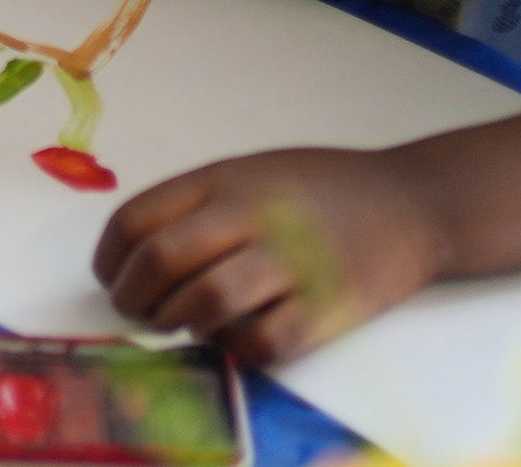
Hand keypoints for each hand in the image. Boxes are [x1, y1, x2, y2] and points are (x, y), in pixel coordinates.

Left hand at [93, 148, 449, 365]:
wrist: (411, 203)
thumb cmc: (321, 187)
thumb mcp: (249, 171)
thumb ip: (197, 204)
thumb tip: (135, 255)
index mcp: (224, 179)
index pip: (137, 217)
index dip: (109, 257)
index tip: (110, 278)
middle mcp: (252, 215)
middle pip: (162, 260)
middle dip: (134, 296)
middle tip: (138, 311)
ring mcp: (290, 262)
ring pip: (205, 303)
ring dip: (178, 323)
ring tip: (180, 324)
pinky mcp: (325, 309)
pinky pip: (260, 343)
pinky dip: (235, 349)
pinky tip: (234, 339)